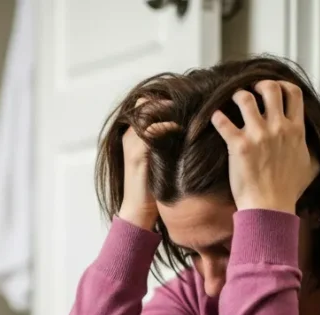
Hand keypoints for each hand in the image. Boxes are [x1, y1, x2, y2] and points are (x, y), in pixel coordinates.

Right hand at [118, 99, 177, 229]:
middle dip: (167, 101)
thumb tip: (185, 128)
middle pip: (145, 104)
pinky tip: (181, 128)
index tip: (185, 99)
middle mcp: (129, 137)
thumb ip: (164, 143)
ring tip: (188, 109)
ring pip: (146, 113)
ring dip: (167, 109)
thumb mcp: (158, 159)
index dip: (163, 100)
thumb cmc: (151, 187)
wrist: (138, 210)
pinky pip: (150, 131)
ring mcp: (131, 145)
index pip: (145, 105)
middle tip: (189, 99)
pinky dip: (167, 126)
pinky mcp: (137, 155)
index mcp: (133, 136)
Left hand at [210, 80, 319, 213]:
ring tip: (232, 101)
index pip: (294, 93)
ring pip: (246, 99)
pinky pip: (223, 121)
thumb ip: (312, 150)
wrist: (270, 207)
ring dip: (237, 96)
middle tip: (251, 91)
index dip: (282, 85)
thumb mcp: (311, 167)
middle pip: (270, 89)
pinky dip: (216, 117)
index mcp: (296, 130)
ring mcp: (258, 136)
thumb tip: (315, 144)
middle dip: (259, 84)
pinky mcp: (238, 146)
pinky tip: (215, 118)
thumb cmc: (289, 191)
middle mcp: (278, 128)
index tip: (274, 88)